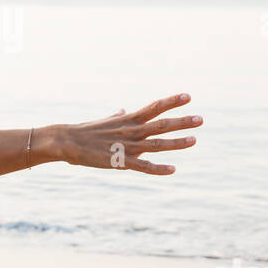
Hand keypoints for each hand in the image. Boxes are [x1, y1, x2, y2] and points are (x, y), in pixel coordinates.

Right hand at [55, 93, 200, 174]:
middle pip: (162, 124)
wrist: (67, 141)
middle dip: (182, 121)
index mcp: (129, 119)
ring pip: (157, 144)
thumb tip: (123, 109)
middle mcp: (131, 130)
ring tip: (194, 140)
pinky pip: (143, 166)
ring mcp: (127, 146)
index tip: (188, 97)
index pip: (154, 107)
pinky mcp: (120, 161)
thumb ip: (118, 115)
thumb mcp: (105, 120)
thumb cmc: (85, 131)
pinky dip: (159, 169)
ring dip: (177, 142)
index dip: (172, 102)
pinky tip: (173, 170)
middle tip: (201, 119)